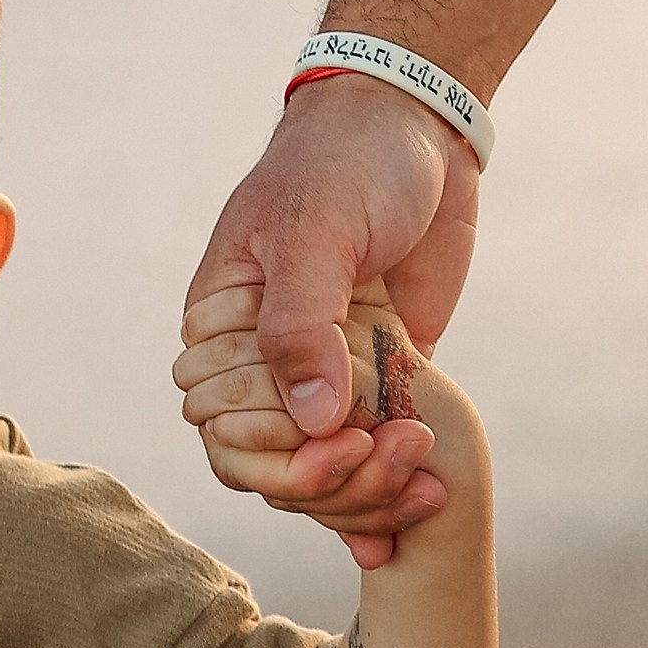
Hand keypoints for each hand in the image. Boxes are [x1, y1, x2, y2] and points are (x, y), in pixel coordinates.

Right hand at [184, 75, 479, 477]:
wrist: (418, 127)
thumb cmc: (347, 163)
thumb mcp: (316, 232)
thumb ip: (302, 324)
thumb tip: (311, 420)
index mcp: (222, 326)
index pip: (224, 427)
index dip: (278, 451)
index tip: (341, 434)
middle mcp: (262, 359)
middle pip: (271, 464)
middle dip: (331, 480)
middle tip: (395, 454)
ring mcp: (321, 373)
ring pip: (321, 469)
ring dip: (368, 491)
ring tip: (426, 482)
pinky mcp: (377, 378)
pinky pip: (368, 449)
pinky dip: (385, 491)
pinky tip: (411, 520)